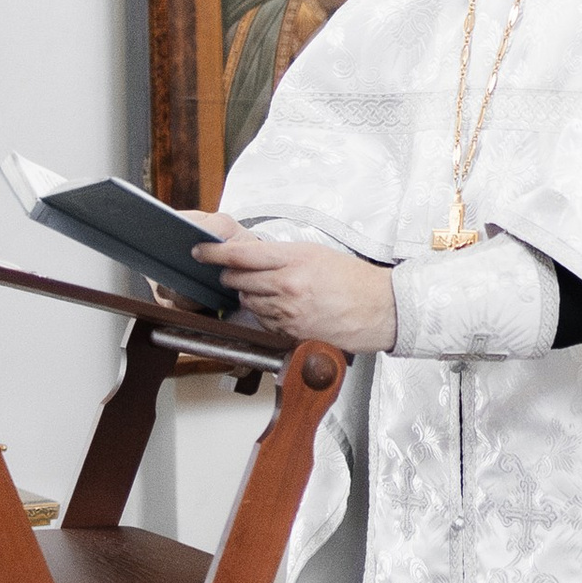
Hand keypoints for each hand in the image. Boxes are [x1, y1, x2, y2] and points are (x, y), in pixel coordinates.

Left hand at [183, 215, 398, 353]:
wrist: (381, 309)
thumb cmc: (354, 280)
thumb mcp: (317, 254)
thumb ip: (282, 255)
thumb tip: (251, 257)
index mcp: (295, 259)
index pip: (241, 255)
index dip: (214, 253)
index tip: (200, 250)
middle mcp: (288, 285)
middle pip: (238, 280)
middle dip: (230, 276)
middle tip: (232, 272)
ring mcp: (288, 311)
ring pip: (248, 302)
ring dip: (248, 296)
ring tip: (268, 290)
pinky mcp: (291, 332)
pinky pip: (263, 321)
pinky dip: (264, 314)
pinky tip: (280, 308)